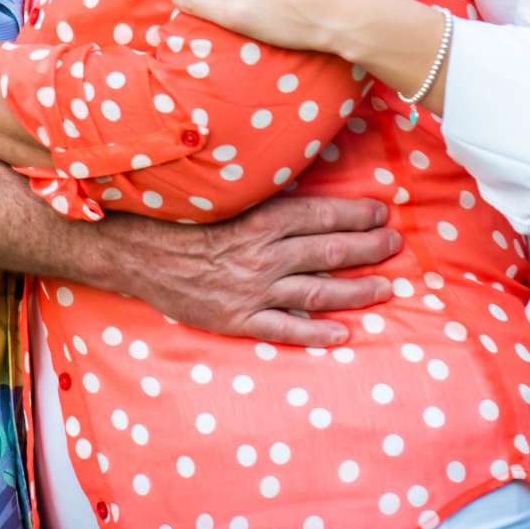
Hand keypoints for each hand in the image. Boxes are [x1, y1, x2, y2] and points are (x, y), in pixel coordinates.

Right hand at [106, 194, 399, 346]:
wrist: (137, 252)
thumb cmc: (181, 220)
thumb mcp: (227, 199)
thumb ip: (265, 200)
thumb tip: (305, 194)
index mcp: (260, 219)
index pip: (321, 216)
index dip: (356, 216)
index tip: (381, 214)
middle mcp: (263, 255)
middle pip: (328, 252)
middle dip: (366, 249)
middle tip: (393, 245)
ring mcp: (252, 290)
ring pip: (317, 291)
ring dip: (356, 290)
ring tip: (384, 289)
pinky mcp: (238, 319)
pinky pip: (285, 329)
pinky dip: (316, 333)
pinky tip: (343, 334)